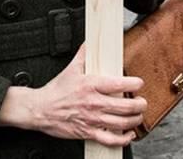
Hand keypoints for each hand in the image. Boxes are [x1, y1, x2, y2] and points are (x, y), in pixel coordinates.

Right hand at [0, 45, 146, 145]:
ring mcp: (92, 119)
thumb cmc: (55, 92)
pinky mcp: (88, 132)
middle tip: (142, 102)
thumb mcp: (71, 69)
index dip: (134, 84)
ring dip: (134, 120)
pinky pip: (110, 140)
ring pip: (121, 123)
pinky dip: (123, 139)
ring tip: (137, 115)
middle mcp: (94, 103)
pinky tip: (128, 135)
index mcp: (91, 85)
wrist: (40, 110)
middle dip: (139, 104)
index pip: (119, 85)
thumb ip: (84, 55)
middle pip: (125, 106)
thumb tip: (89, 42)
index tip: (139, 83)